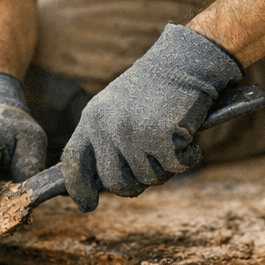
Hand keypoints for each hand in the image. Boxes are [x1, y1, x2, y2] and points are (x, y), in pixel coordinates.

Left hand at [61, 23, 242, 211]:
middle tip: (153, 172)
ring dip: (166, 168)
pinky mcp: (160, 138)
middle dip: (134, 185)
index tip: (87, 204)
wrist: (186, 61)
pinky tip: (191, 140)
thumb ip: (108, 138)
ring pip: (148, 177)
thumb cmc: (157, 86)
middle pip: (114, 181)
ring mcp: (133, 133)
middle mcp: (107, 127)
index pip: (73, 160)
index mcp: (93, 117)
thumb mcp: (119, 106)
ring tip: (173, 142)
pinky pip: (175, 168)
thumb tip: (106, 182)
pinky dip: (188, 158)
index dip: (78, 187)